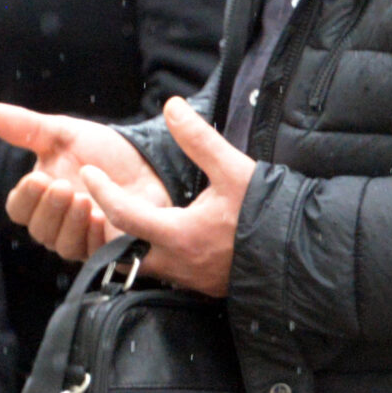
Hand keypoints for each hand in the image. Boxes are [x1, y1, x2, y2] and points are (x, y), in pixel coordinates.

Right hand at [0, 103, 169, 262]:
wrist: (148, 162)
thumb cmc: (102, 152)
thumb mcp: (65, 134)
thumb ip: (29, 128)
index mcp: (41, 198)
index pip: (18, 209)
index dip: (25, 198)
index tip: (37, 178)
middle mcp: (57, 223)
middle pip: (39, 229)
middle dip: (49, 209)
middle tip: (63, 187)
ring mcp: (82, 238)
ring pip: (63, 245)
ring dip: (70, 223)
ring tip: (84, 200)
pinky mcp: (109, 250)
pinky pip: (93, 254)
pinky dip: (94, 237)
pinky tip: (101, 220)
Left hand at [72, 97, 253, 296]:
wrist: (303, 251)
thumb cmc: (266, 210)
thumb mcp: (233, 169)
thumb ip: (198, 139)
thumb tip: (171, 106)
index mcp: (178, 234)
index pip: (122, 214)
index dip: (101, 191)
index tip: (88, 172)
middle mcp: (177, 264)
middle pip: (121, 252)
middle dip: (108, 228)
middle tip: (101, 203)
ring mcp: (189, 280)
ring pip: (142, 266)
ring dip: (132, 244)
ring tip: (129, 219)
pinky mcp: (204, 287)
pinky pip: (166, 273)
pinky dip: (155, 256)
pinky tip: (164, 239)